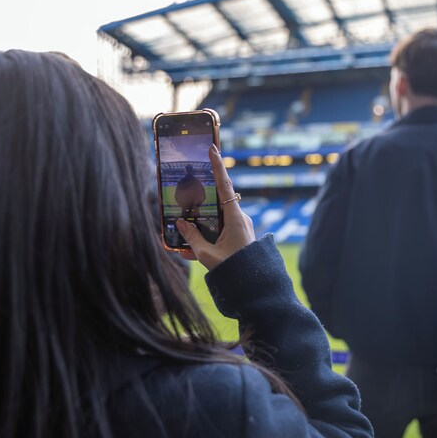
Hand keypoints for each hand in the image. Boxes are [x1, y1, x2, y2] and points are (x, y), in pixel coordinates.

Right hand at [176, 144, 254, 269]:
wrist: (255, 289)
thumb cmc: (234, 270)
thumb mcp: (208, 255)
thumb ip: (193, 238)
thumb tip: (181, 223)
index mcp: (235, 218)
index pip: (225, 186)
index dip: (217, 166)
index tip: (212, 149)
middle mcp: (240, 219)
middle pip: (218, 202)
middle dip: (201, 198)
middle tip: (186, 192)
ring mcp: (241, 229)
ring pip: (217, 219)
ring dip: (201, 223)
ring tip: (182, 229)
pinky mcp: (239, 239)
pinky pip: (220, 232)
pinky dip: (206, 238)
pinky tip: (188, 251)